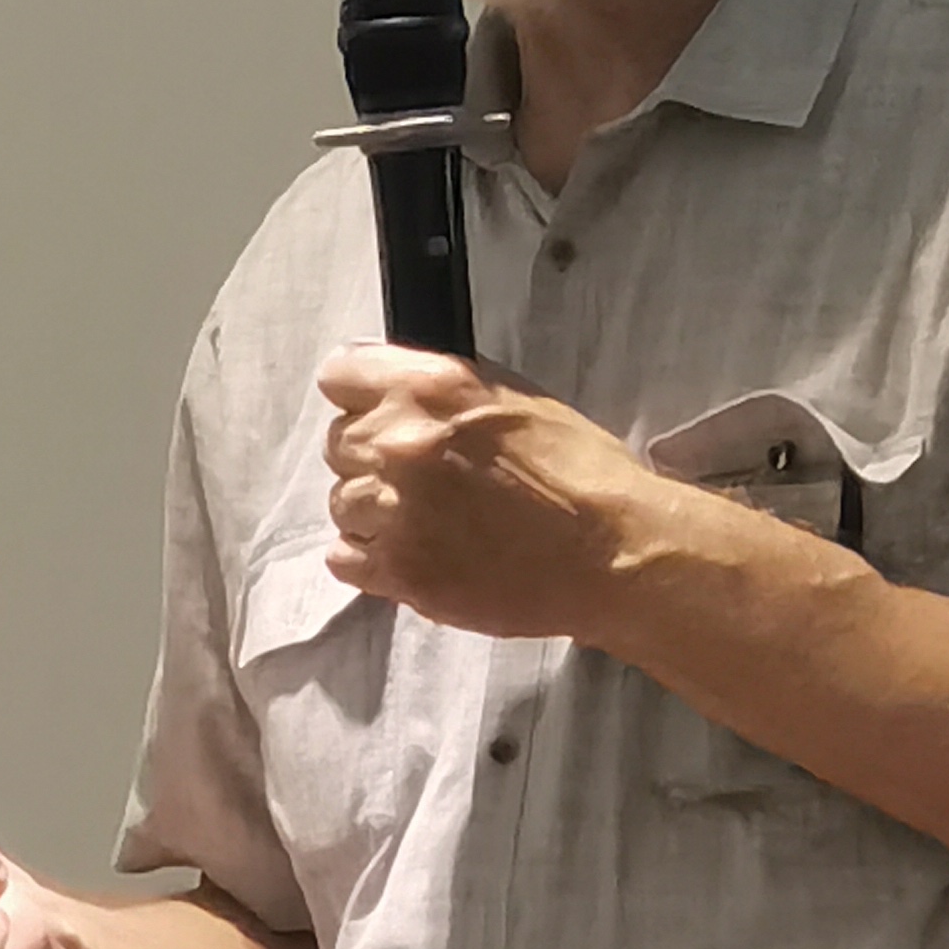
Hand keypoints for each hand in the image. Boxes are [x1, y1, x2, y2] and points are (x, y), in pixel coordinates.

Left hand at [316, 347, 666, 641]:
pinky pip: (344, 558)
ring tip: (429, 521)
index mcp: (432, 388)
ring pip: (342, 502)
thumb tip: (399, 393)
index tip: (377, 412)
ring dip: (375, 511)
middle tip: (423, 477)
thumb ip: (444, 391)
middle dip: (373, 456)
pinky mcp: (400, 572)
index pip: (340, 376)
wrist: (610, 552)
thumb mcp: (516, 397)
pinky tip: (417, 552)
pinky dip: (371, 558)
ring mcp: (395, 512)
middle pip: (338, 442)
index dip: (360, 395)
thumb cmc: (580, 472)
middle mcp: (401, 444)